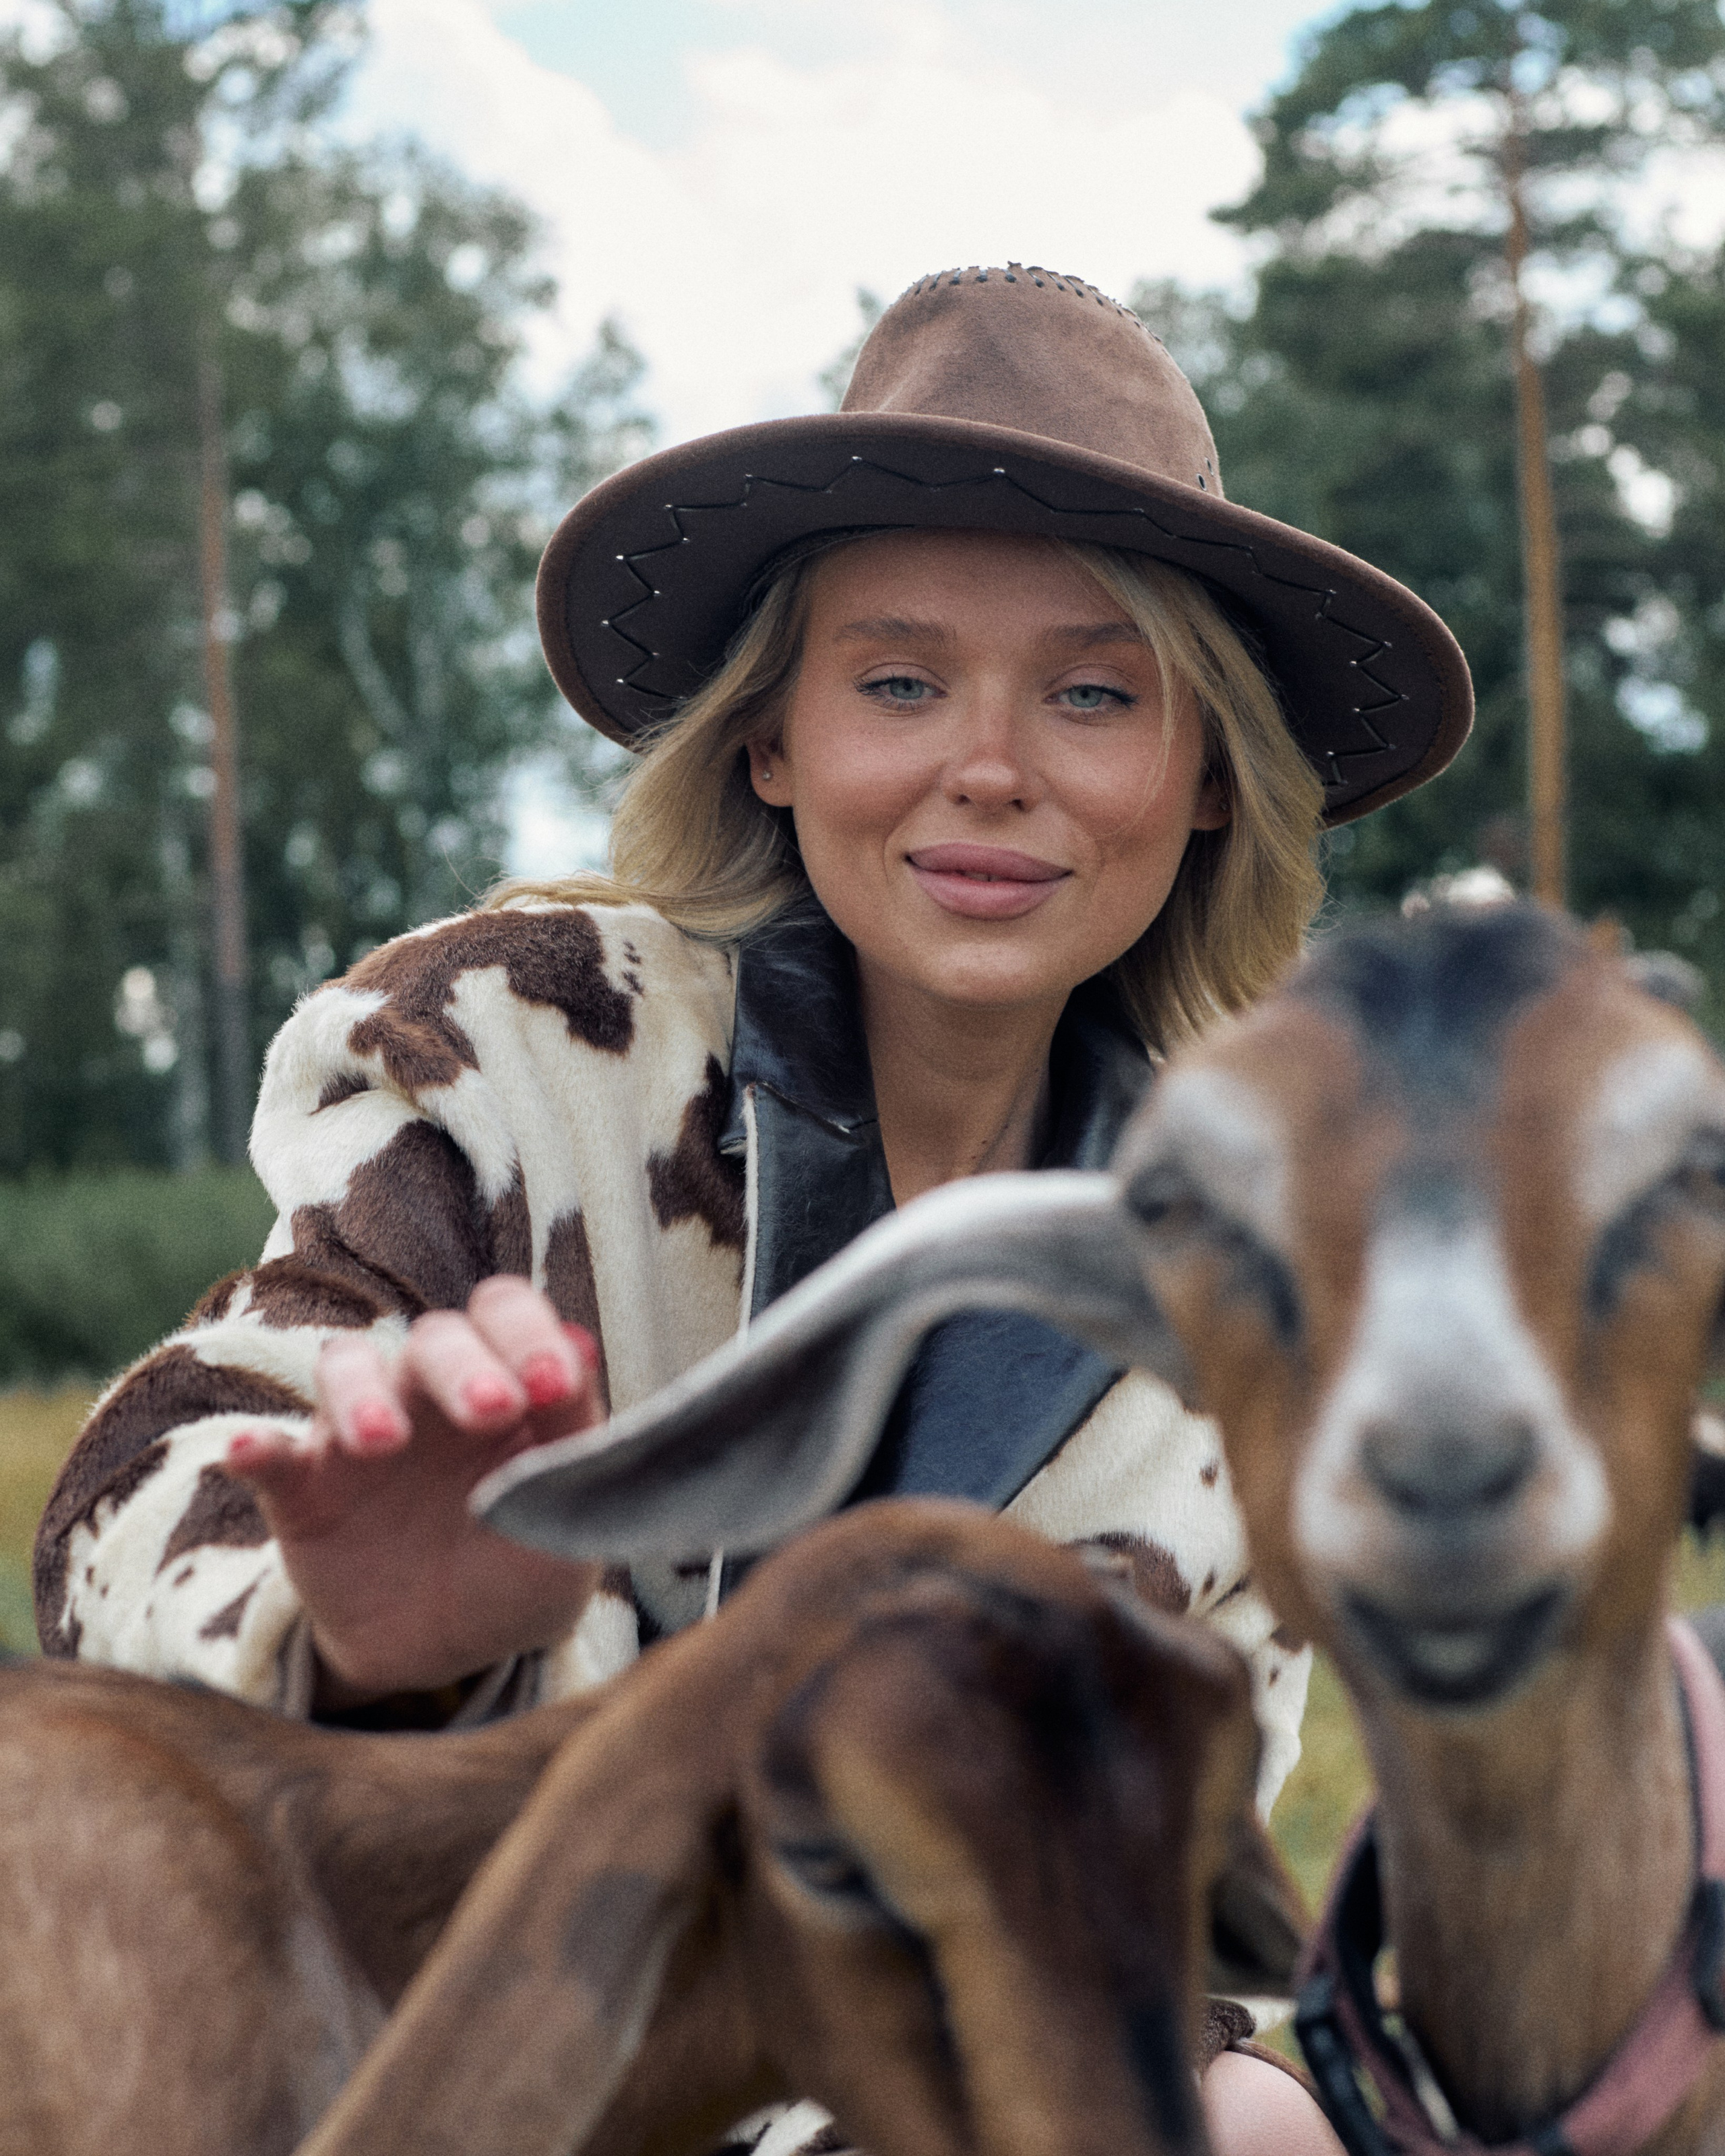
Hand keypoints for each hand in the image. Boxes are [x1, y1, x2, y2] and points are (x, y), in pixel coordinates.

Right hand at [226, 1276, 607, 1707]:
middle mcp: (429, 1392)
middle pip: (434, 1339)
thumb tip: (583, 1343)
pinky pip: (270, 1457)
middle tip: (493, 1410)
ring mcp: (361, 1436)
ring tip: (383, 1441)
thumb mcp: (565, 1516)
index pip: (505, 1314)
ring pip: (345, 1370)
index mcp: (503, 1382)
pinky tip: (249, 1451)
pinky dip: (255, 1448)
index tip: (555, 1386)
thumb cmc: (522, 1564)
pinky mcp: (303, 1491)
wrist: (453, 1649)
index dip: (529, 1334)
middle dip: (462, 1367)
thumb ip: (574, 1437)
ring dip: (361, 1395)